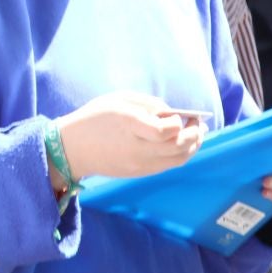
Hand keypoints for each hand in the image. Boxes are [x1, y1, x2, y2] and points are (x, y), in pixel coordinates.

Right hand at [55, 92, 202, 181]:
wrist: (72, 149)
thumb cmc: (95, 118)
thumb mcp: (118, 99)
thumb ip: (147, 103)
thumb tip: (172, 114)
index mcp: (128, 125)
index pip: (164, 131)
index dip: (177, 123)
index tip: (177, 115)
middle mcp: (137, 148)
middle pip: (178, 147)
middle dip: (195, 134)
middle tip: (198, 124)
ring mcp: (140, 164)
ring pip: (179, 160)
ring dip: (193, 147)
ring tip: (196, 134)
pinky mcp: (141, 173)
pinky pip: (169, 165)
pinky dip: (181, 154)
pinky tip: (181, 144)